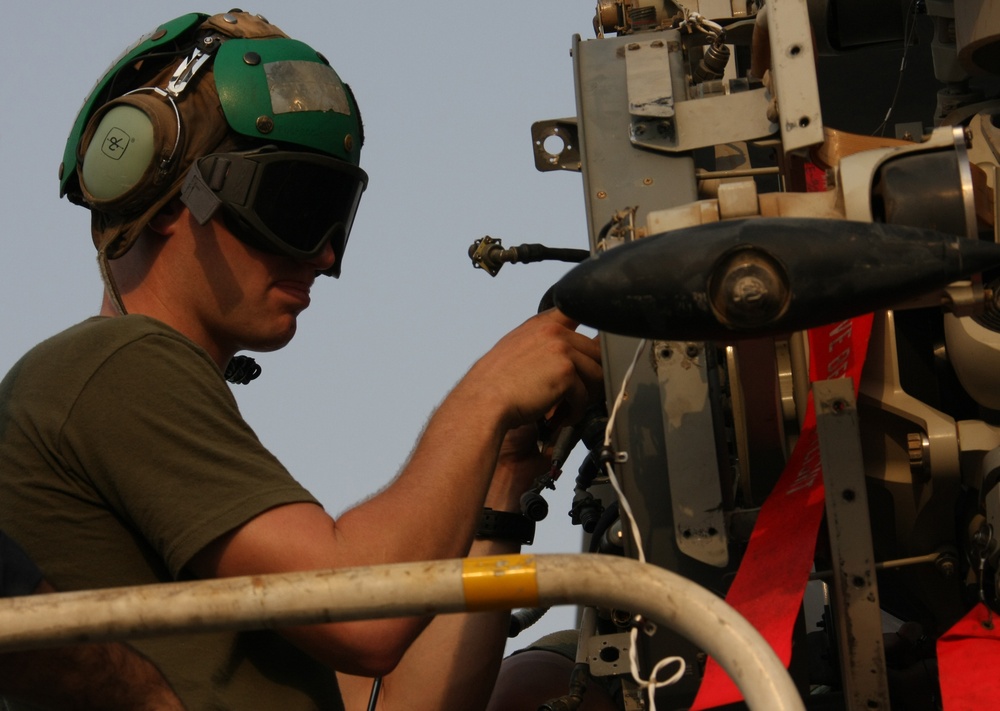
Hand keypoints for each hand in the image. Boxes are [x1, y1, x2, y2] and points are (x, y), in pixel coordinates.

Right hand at [460, 309, 602, 432]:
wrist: (484, 401)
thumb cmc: (494, 384)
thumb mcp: (515, 349)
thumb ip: (542, 344)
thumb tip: (566, 356)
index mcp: (541, 324)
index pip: (578, 314)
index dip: (589, 336)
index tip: (588, 357)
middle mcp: (553, 331)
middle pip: (595, 351)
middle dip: (591, 376)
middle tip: (578, 396)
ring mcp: (562, 350)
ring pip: (596, 373)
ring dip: (587, 395)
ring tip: (570, 408)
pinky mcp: (566, 373)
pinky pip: (585, 395)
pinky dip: (576, 411)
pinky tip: (562, 417)